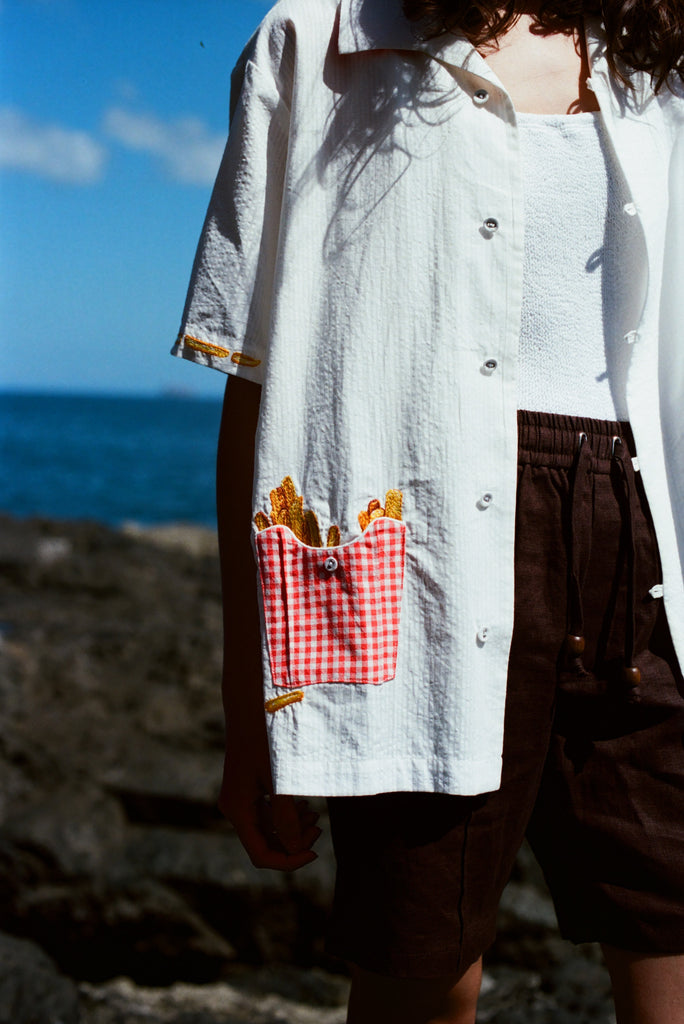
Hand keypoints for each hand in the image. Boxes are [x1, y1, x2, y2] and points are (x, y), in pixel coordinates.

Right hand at [218, 749, 321, 870]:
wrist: (253, 704)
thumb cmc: (268, 738)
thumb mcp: (280, 779)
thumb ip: (287, 817)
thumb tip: (295, 849)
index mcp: (238, 809)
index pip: (261, 855)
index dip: (288, 861)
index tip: (315, 852)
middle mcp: (235, 808)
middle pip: (265, 844)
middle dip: (293, 841)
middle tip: (319, 826)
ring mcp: (241, 798)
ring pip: (268, 828)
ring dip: (292, 827)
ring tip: (315, 814)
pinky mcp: (248, 788)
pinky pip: (267, 813)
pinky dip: (286, 814)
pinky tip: (304, 804)